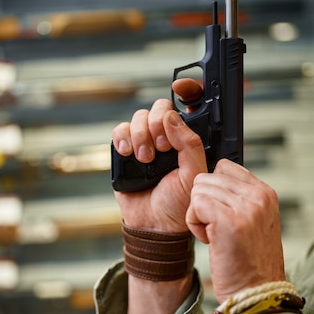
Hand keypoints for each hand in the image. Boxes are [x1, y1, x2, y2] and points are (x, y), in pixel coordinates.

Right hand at [111, 79, 206, 232]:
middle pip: (159, 107)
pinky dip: (123, 138)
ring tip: (146, 159)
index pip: (189, 105)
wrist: (154, 225)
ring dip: (141, 136)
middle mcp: (167, 137)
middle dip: (158, 124)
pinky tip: (129, 154)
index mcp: (187, 140)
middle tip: (163, 148)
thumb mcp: (194, 175)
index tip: (181, 87)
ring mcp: (145, 142)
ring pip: (138, 117)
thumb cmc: (178, 204)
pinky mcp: (125, 150)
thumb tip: (172, 118)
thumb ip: (189, 144)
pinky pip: (120, 130)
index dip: (187, 90)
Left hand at [186, 159, 285, 302]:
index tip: (223, 217)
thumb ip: (240, 200)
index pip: (225, 167)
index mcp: (266, 194)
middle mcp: (259, 196)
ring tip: (216, 237)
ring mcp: (246, 207)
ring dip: (198, 215)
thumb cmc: (249, 265)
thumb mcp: (255, 224)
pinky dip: (194, 224)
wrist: (257, 296)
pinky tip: (209, 240)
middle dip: (204, 203)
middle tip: (218, 231)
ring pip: (199, 189)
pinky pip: (195, 204)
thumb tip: (209, 181)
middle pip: (208, 177)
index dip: (214, 191)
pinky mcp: (228, 220)